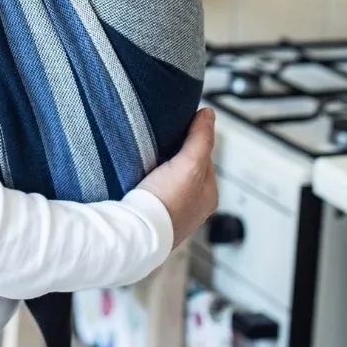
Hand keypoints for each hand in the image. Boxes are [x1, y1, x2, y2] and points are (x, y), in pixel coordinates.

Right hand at [136, 108, 217, 246]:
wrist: (137, 232)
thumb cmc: (166, 203)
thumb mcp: (189, 164)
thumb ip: (201, 138)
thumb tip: (209, 114)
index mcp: (209, 195)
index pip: (204, 157)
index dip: (192, 139)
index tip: (178, 128)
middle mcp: (195, 206)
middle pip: (187, 168)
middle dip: (176, 155)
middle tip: (160, 143)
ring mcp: (174, 213)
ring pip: (170, 180)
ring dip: (161, 169)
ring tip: (148, 159)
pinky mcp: (154, 216)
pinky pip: (155, 191)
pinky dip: (149, 182)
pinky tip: (140, 178)